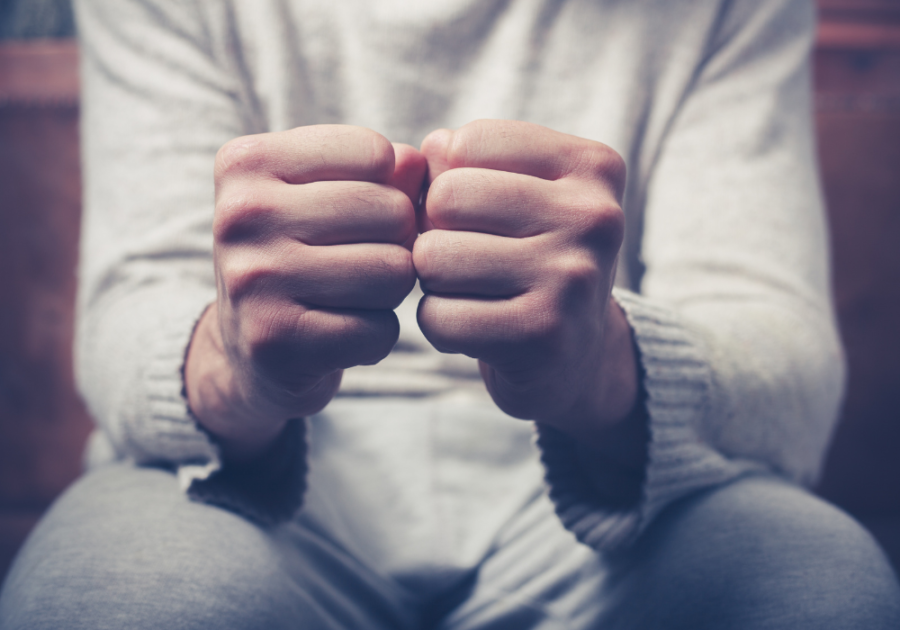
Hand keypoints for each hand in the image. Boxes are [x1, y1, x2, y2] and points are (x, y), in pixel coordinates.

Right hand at [185, 125, 425, 461]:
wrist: (252, 347)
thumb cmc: (304, 255)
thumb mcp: (329, 196)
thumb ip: (383, 171)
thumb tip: (417, 164)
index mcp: (248, 161)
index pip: (376, 153)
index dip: (391, 189)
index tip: (360, 214)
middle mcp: (242, 214)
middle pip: (392, 213)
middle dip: (398, 243)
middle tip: (364, 262)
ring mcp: (253, 280)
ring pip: (393, 272)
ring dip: (391, 291)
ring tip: (354, 296)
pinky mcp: (274, 341)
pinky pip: (379, 331)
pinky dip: (376, 337)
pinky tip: (342, 335)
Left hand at [415, 120, 642, 457]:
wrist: (579, 357)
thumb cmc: (532, 260)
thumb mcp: (517, 196)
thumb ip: (463, 163)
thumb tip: (422, 154)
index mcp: (591, 166)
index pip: (467, 144)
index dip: (446, 182)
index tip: (475, 215)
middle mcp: (594, 218)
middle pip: (446, 198)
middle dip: (434, 231)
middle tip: (463, 258)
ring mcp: (573, 278)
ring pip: (434, 257)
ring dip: (434, 281)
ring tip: (471, 290)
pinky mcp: (544, 337)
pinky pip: (439, 317)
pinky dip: (439, 324)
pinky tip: (475, 327)